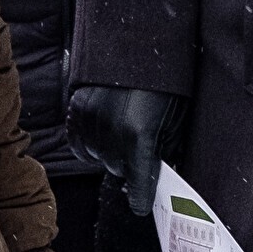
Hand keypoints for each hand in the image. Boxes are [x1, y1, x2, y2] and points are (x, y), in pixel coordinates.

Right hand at [66, 85, 183, 217]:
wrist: (141, 45)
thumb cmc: (165, 84)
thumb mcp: (174, 120)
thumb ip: (164, 148)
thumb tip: (156, 171)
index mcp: (139, 137)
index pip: (137, 184)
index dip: (141, 198)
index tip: (141, 206)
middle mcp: (112, 133)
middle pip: (117, 169)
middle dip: (129, 163)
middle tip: (139, 145)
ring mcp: (91, 121)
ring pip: (97, 158)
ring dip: (109, 152)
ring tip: (123, 131)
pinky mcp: (77, 109)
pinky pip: (79, 143)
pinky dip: (89, 143)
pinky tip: (103, 134)